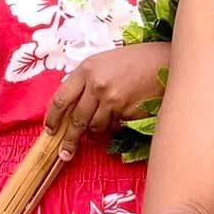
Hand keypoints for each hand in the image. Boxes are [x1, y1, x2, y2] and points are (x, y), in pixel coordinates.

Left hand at [44, 42, 169, 155]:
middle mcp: (96, 84)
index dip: (53, 118)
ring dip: (95, 132)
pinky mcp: (126, 111)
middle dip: (69, 140)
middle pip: (76, 119)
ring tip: (100, 127)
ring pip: (94, 127)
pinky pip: (113, 127)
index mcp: (86, 69)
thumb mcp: (103, 62)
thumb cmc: (134, 60)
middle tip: (65, 153)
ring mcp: (111, 99)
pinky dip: (113, 127)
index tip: (50, 130)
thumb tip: (71, 105)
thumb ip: (86, 80)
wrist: (162, 61)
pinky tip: (120, 116)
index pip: (61, 98)